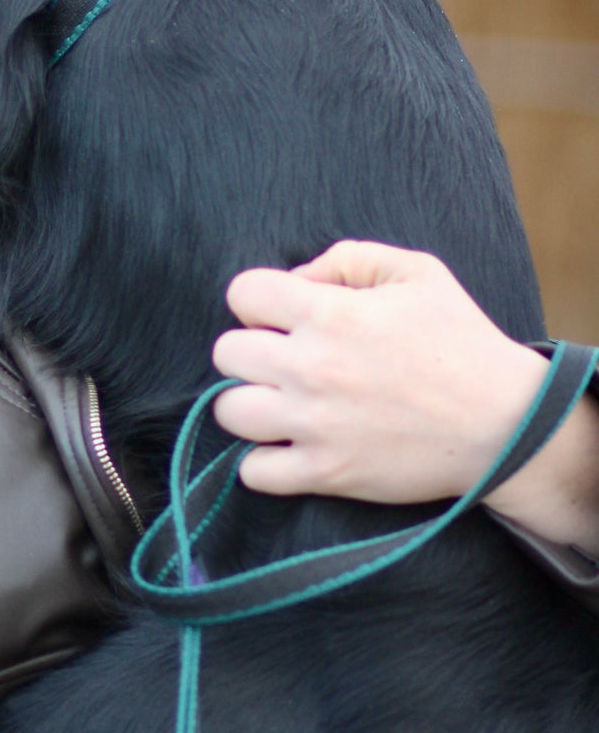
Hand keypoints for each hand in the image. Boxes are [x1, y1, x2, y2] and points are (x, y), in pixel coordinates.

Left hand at [211, 242, 598, 549]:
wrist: (506, 424)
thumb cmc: (461, 342)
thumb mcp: (416, 272)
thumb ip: (347, 259)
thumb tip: (296, 279)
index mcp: (330, 313)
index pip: (243, 293)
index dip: (259, 300)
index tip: (284, 315)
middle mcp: (312, 367)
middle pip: (226, 352)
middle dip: (251, 350)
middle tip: (285, 360)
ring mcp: (315, 424)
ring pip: (228, 410)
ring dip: (248, 403)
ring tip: (280, 402)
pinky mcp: (327, 472)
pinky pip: (254, 471)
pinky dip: (263, 461)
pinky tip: (287, 446)